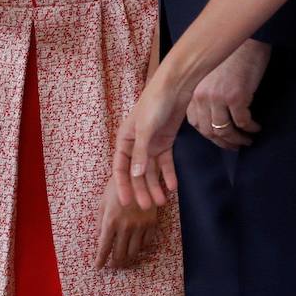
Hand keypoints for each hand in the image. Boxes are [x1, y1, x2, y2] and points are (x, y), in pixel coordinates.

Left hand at [93, 170, 158, 268]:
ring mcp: (140, 226)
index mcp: (110, 221)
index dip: (100, 260)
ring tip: (123, 260)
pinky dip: (140, 249)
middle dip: (114, 263)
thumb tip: (99, 238)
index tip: (98, 267)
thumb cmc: (116, 186)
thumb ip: (100, 221)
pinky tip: (135, 248)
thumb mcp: (103, 202)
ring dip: (127, 259)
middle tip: (111, 265)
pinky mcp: (152, 223)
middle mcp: (125, 226)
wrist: (138, 173)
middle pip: (119, 254)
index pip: (104, 247)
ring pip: (133, 252)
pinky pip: (146, 243)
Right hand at [112, 74, 190, 210]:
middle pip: (137, 172)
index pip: (121, 167)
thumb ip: (141, 153)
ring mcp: (151, 144)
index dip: (123, 185)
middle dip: (142, 189)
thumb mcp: (145, 129)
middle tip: (148, 207)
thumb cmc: (154, 104)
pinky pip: (165, 163)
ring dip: (156, 185)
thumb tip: (136, 175)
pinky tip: (173, 187)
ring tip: (162, 202)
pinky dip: (169, 174)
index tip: (125, 202)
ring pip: (151, 170)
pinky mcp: (166, 142)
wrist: (175, 88)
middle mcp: (136, 144)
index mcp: (125, 140)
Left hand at [186, 39, 268, 149]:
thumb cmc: (228, 58)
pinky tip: (256, 127)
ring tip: (248, 139)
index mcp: (193, 92)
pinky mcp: (236, 97)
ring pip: (226, 131)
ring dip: (238, 139)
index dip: (210, 134)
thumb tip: (214, 119)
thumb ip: (206, 96)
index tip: (221, 139)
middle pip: (210, 131)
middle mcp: (201, 97)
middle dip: (224, 142)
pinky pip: (243, 122)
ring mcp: (218, 98)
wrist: (244, 41)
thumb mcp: (210, 78)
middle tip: (236, 145)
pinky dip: (251, 128)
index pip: (196, 124)